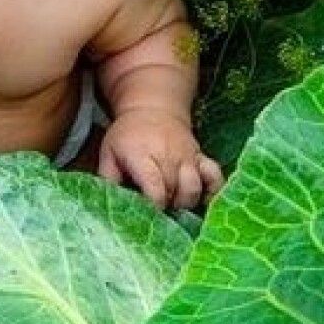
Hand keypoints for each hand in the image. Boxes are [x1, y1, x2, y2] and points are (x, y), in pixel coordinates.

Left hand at [97, 109, 222, 209]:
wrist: (152, 109)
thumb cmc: (127, 136)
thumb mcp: (109, 153)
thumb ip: (108, 178)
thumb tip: (111, 202)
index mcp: (142, 155)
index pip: (154, 186)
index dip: (153, 204)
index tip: (148, 213)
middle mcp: (167, 156)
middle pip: (173, 190)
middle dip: (165, 206)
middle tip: (156, 210)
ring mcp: (187, 156)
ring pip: (194, 186)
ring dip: (185, 201)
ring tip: (173, 204)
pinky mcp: (201, 157)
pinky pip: (215, 176)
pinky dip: (213, 190)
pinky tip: (202, 199)